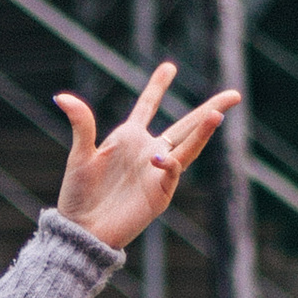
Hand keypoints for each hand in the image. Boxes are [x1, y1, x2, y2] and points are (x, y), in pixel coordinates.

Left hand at [54, 62, 241, 250]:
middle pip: (186, 125)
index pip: (148, 105)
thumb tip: (61, 96)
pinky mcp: (160, 194)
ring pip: (188, 146)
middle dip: (211, 109)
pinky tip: (160, 157)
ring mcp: (157, 172)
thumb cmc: (78, 194)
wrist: (82, 230)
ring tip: (219, 113)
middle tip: (235, 94)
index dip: (158, 86)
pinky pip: (171, 172)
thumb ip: (81, 124)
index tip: (169, 67)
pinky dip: (168, 163)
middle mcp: (148, 151)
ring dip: (204, 131)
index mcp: (129, 137)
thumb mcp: (80, 154)